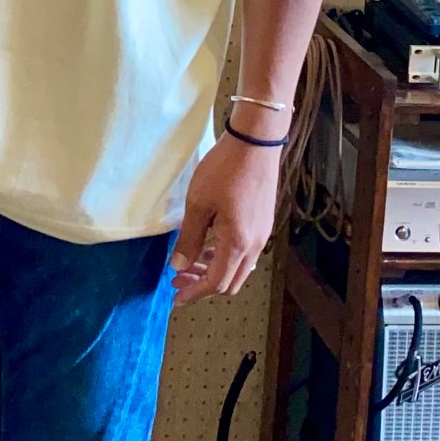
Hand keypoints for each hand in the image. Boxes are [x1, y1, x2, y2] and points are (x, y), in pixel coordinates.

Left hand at [170, 129, 281, 306]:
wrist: (256, 143)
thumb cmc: (224, 170)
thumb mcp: (198, 203)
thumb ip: (189, 238)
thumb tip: (178, 266)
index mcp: (237, 243)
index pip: (216, 282)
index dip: (194, 292)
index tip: (175, 297)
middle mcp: (254, 245)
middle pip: (230, 282)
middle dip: (203, 285)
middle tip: (179, 280)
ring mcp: (262, 235)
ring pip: (239, 269)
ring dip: (215, 271)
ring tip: (191, 263)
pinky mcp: (264, 224)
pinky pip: (246, 254)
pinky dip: (226, 258)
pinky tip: (211, 245)